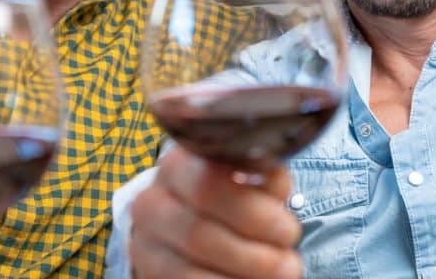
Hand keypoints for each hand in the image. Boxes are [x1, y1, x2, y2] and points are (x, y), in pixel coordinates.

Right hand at [129, 147, 302, 278]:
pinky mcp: (149, 272)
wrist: (183, 224)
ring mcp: (146, 242)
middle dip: (254, 255)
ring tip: (280, 275)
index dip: (253, 212)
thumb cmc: (227, 197)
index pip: (209, 186)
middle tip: (290, 264)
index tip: (288, 228)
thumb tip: (275, 181)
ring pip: (190, 271)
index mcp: (178, 167)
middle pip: (199, 233)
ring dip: (243, 275)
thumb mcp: (246, 178)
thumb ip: (261, 174)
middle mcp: (152, 203)